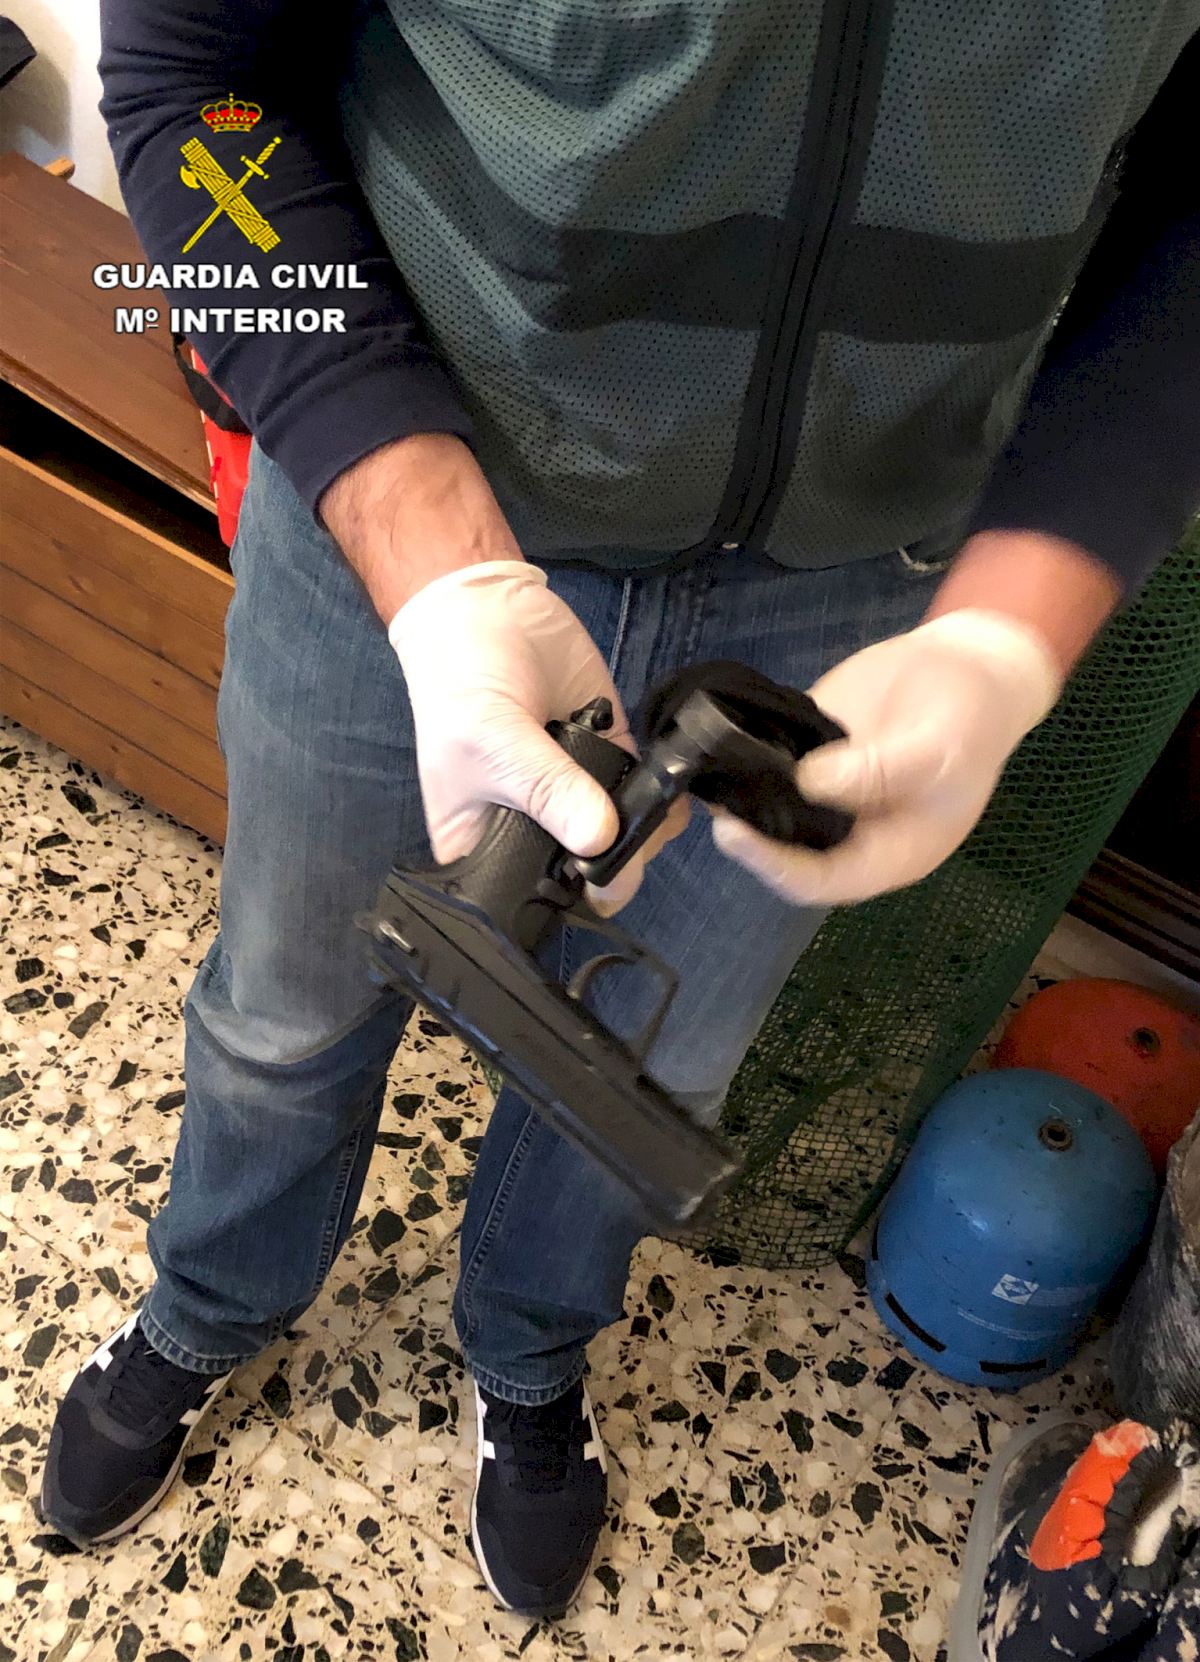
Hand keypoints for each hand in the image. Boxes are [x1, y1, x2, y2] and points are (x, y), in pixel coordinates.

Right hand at [389, 560, 685, 908]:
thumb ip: (548, 791)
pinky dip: (665, 795)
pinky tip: (667, 781)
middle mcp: (534, 831)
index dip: (565, 900)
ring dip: (647, 828)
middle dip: (617, 861)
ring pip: (627, 839)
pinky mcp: (612, 757)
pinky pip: (647, 794)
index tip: (594, 876)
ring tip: (647, 801)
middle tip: (624, 829)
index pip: (529, 900)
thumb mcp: (493, 743)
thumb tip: (599, 837)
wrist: (486, 609)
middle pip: (588, 875)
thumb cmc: (462, 686)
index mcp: (483, 847)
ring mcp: (578, 795)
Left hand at [712, 608, 1062, 904]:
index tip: (734, 835)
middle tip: (709, 799)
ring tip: (699, 771)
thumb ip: (879, 771)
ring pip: (768, 810)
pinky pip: (766, 764)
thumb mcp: (939, 750)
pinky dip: (738, 756)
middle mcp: (847, 832)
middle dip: (745, 834)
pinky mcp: (806, 754)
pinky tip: (711, 739)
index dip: (775, 866)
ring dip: (734, 796)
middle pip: (784, 852)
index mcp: (887, 854)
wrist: (966, 666)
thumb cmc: (970, 721)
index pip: (820, 880)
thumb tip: (810, 780)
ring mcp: (823, 794)